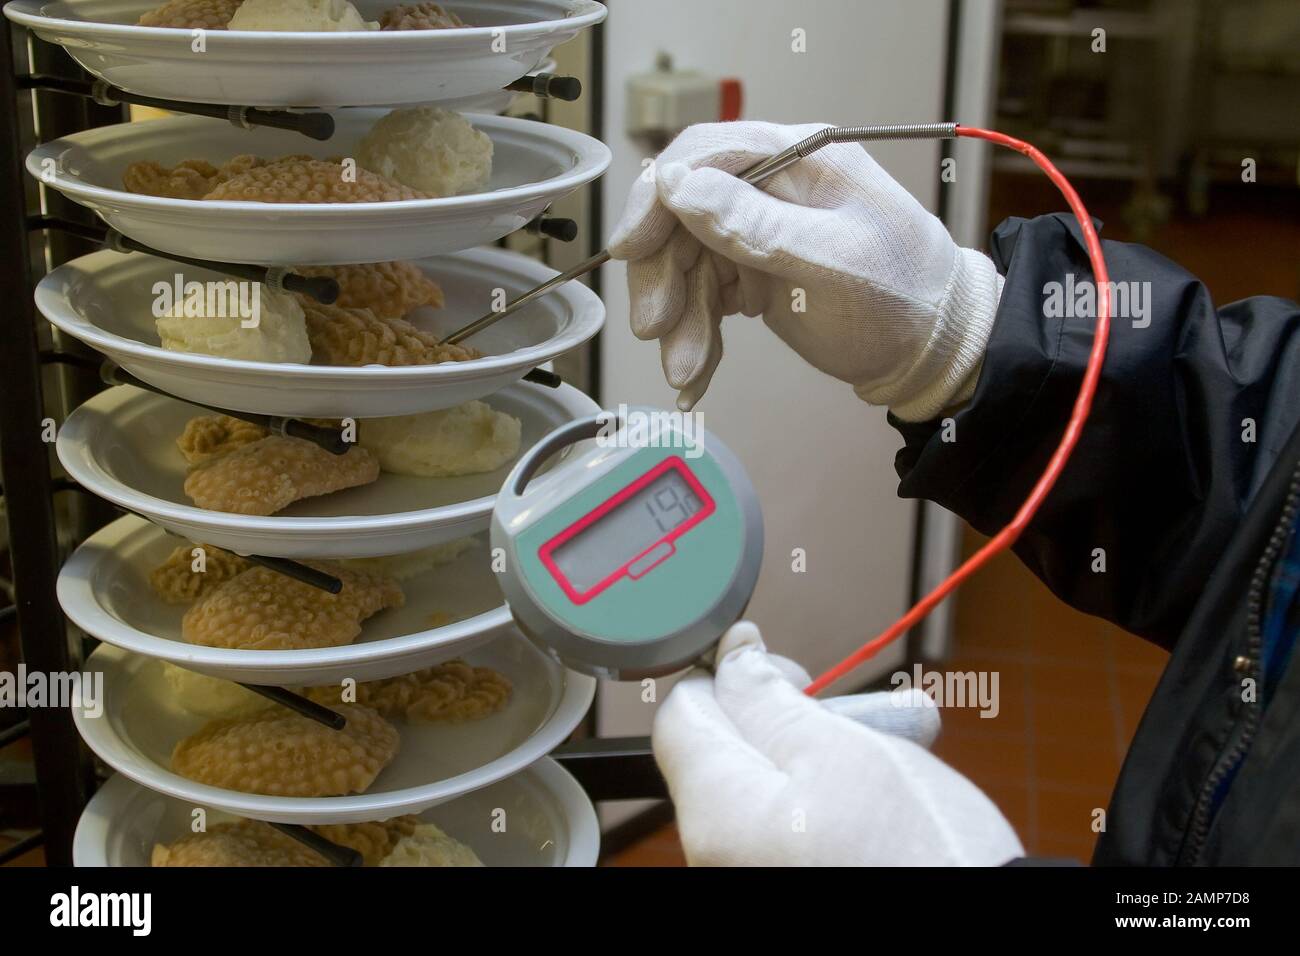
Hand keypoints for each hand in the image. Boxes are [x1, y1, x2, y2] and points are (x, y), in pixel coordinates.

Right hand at [610, 122, 1002, 418]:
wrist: (932, 353)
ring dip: (679, 320)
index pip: (703, 156)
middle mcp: (773, 185)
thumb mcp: (831, 263)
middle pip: (683, 215)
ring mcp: (760, 230)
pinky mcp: (754, 271)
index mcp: (799, 159)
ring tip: (685, 372)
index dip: (656, 199)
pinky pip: (704, 297)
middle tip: (656, 330)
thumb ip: (755, 225)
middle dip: (664, 276)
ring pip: (687, 262)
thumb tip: (678, 185)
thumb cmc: (903, 300)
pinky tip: (695, 374)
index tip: (630, 249)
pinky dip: (695, 335)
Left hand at [651, 622, 1023, 865]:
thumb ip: (769, 698)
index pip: (684, 712)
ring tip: (884, 753)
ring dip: (819, 753)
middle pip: (726, 749)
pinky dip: (830, 798)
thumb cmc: (916, 852)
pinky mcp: (785, 877)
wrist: (980, 928)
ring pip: (765, 784)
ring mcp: (749, 871)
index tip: (787, 669)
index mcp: (715, 810)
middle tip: (850, 716)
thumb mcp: (840, 748)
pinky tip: (881, 796)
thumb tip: (731, 656)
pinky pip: (789, 824)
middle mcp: (716, 851)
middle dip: (786, 716)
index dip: (732, 674)